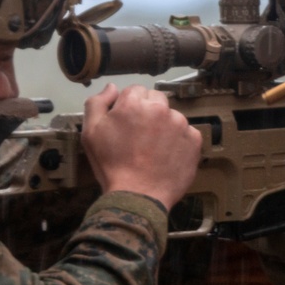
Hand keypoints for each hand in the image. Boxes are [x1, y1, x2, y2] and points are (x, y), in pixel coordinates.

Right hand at [82, 83, 201, 210]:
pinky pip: (186, 133)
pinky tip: (167, 156)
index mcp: (134, 103)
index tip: (127, 124)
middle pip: (155, 100)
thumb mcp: (91, 133)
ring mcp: (180, 124)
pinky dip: (178, 141)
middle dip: (148, 112)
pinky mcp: (194, 140)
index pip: (135, 90)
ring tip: (153, 150)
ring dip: (164, 126)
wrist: (137, 196)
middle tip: (140, 137)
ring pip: (171, 116)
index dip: (129, 106)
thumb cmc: (112, 166)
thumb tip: (112, 88)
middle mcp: (160, 109)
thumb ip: (97, 103)